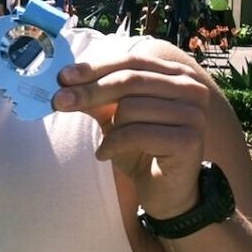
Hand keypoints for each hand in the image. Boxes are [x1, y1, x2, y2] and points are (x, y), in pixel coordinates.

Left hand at [54, 42, 211, 218]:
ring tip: (104, 144)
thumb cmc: (141, 149)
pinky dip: (113, 145)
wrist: (166, 190)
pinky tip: (104, 155)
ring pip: (131, 107)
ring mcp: (194, 114)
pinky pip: (137, 133)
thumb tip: (65, 80)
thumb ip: (98, 95)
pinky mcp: (189, 140)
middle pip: (129, 80)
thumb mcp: (116, 116)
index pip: (131, 61)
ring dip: (108, 128)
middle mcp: (191, 89)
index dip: (95, 67)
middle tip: (58, 101)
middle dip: (89, 91)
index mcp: (176, 74)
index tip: (62, 77)